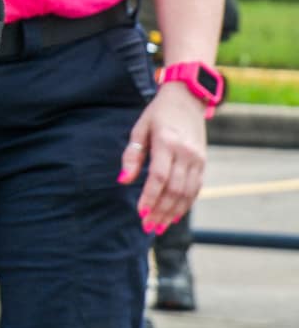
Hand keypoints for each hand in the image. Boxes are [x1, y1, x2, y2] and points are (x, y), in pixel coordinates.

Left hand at [121, 84, 209, 235]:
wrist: (187, 100)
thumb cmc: (157, 114)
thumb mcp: (140, 129)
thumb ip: (132, 155)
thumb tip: (123, 180)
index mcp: (167, 143)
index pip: (159, 177)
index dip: (149, 197)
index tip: (140, 213)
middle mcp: (186, 153)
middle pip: (174, 189)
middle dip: (161, 211)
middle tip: (148, 227)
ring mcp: (198, 159)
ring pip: (187, 193)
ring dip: (173, 213)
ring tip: (160, 227)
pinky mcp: (203, 163)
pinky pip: (196, 188)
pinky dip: (186, 204)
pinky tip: (175, 215)